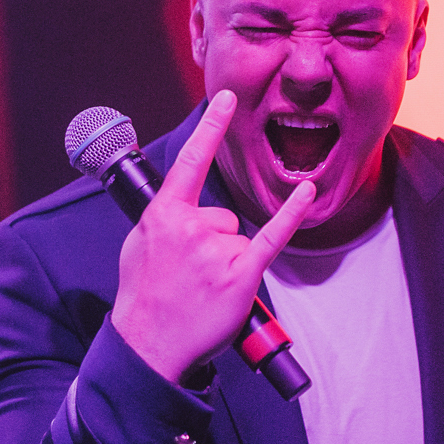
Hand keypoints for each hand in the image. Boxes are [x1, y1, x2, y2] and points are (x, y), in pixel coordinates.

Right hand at [112, 90, 314, 382]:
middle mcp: (192, 227)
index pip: (192, 161)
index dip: (211, 128)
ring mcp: (217, 250)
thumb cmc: (143, 297)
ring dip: (225, 258)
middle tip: (190, 273)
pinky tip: (307, 192)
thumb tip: (176, 204)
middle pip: (221, 214)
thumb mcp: (137, 247)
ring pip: (236, 234)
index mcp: (164, 215)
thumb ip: (160, 219)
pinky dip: (291, 214)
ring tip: (202, 286)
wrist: (149, 346)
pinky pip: (273, 236)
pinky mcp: (241, 274)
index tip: (227, 98)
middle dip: (211, 240)